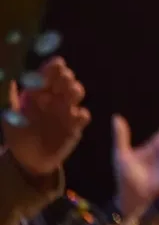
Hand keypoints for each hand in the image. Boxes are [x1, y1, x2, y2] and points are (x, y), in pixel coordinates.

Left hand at [3, 56, 89, 177]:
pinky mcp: (75, 125)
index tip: (56, 65)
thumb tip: (9, 78)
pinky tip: (73, 116)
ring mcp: (66, 110)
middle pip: (66, 79)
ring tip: (69, 94)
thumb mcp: (9, 116)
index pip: (50, 72)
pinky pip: (83, 115)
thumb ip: (10, 97)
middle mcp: (55, 97)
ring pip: (77, 92)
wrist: (28, 160)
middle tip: (62, 80)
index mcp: (39, 91)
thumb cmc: (18, 134)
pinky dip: (80, 114)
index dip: (54, 67)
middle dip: (66, 77)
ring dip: (75, 90)